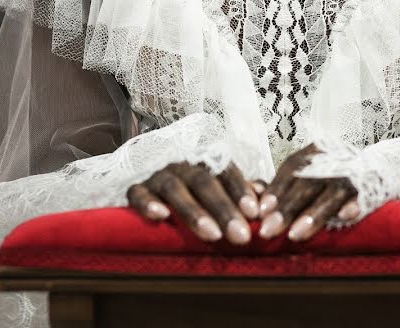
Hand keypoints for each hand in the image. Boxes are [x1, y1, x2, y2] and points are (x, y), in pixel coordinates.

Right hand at [127, 161, 259, 244]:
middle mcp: (183, 166)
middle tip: (241, 235)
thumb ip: (242, 193)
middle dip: (224, 209)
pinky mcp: (135, 189)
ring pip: (175, 188)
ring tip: (213, 234)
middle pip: (204, 181)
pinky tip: (161, 216)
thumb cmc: (193, 196)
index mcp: (206, 164)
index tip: (254, 213)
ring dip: (194, 211)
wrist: (150, 191)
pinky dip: (148, 203)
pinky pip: (137, 193)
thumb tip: (264, 195)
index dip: (240, 191)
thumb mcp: (220, 192)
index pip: (226, 172)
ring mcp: (158, 176)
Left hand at [258, 144, 360, 241]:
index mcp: (313, 154)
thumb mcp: (304, 174)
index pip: (291, 169)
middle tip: (269, 229)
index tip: (261, 211)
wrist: (374, 166)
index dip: (276, 189)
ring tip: (295, 234)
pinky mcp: (370, 186)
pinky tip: (345, 216)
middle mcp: (332, 160)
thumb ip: (279, 186)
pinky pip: (362, 196)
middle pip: (307, 184)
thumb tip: (252, 192)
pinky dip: (353, 205)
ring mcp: (352, 173)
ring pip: (331, 193)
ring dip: (313, 214)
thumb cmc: (329, 175)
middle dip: (287, 208)